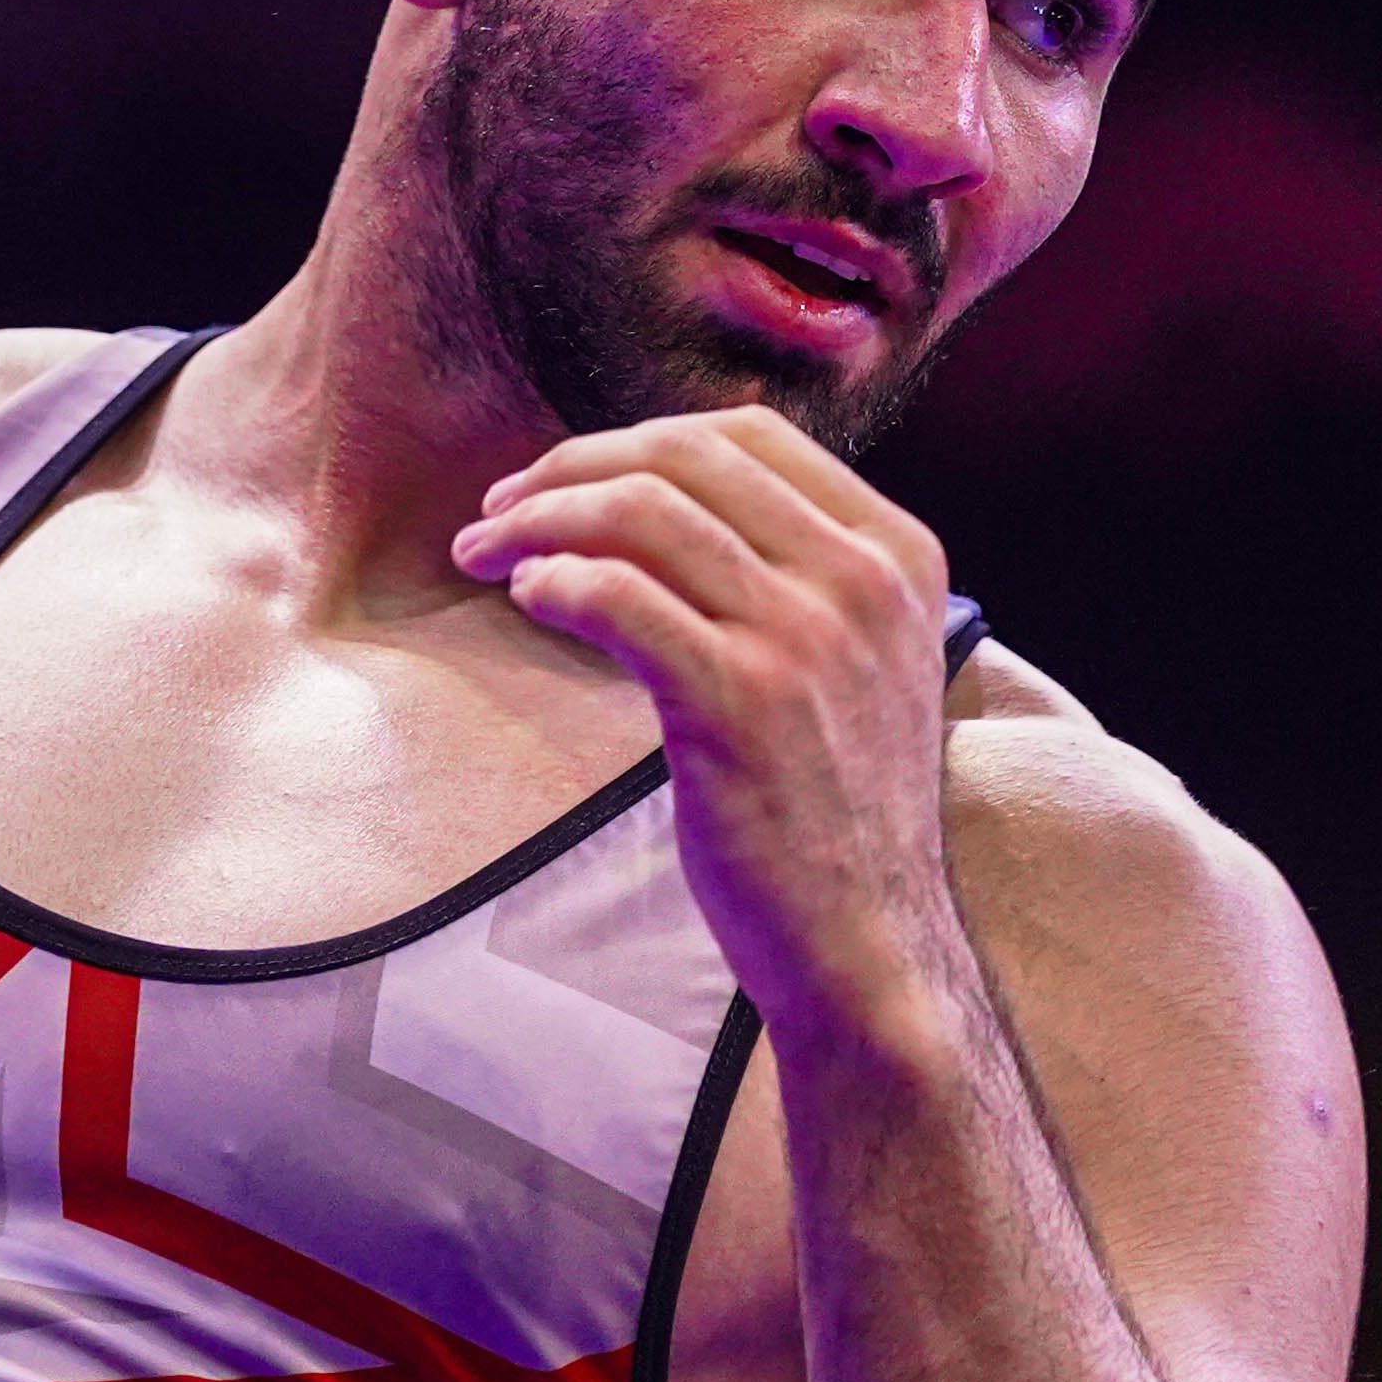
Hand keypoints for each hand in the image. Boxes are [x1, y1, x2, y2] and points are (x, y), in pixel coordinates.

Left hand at [453, 409, 973, 1069]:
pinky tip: (526, 597)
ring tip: (484, 552)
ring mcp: (807, 639)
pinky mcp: (742, 703)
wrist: (870, 946)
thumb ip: (802, 574)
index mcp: (898, 554)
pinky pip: (619, 596)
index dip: (638, 437)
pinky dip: (555, 579)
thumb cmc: (838, 809)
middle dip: (569, 467)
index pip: (749, 435)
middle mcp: (863, 581)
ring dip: (538, 518)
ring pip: (640, 513)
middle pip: (683, 457)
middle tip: (499, 506)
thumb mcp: (862, 661)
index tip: (570, 476)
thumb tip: (667, 497)